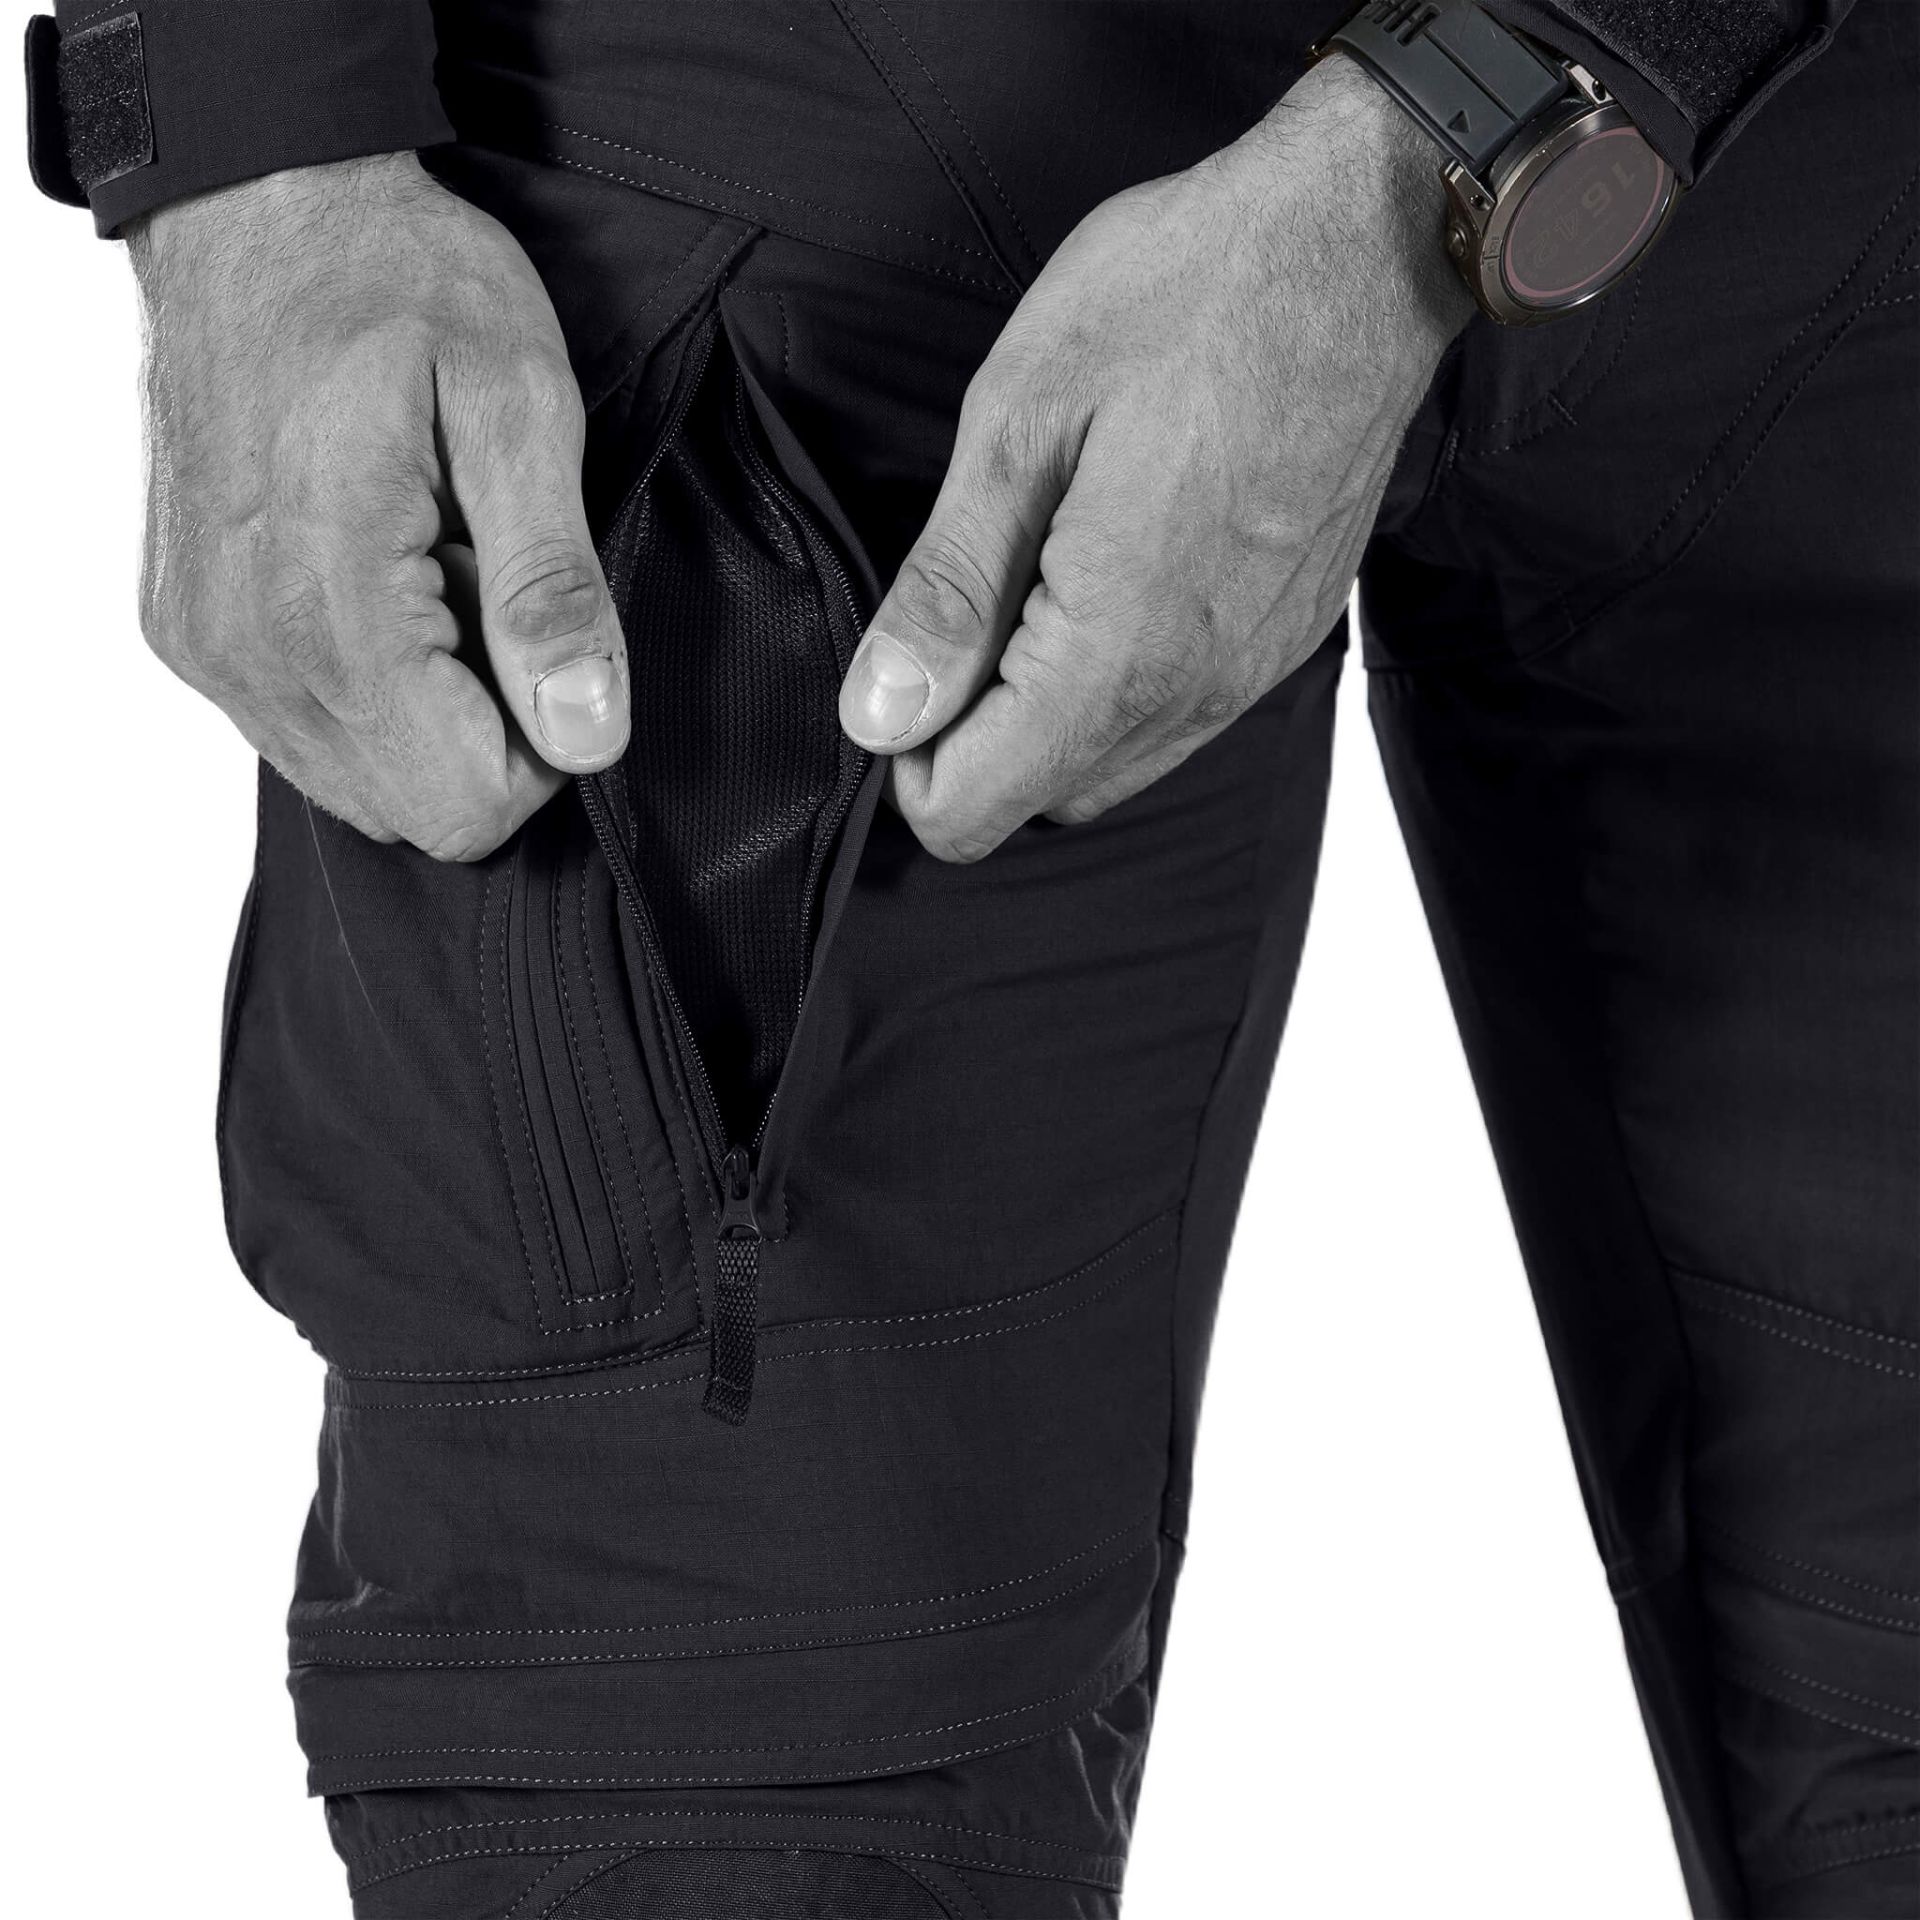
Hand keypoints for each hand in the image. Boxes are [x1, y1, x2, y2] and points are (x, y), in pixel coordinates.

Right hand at [131, 153, 627, 859]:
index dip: (544, 750)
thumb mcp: (518, 409)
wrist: (258, 203)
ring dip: (426, 704)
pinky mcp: (188, 632)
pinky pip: (306, 731)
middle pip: (412, 808)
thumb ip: (552, 589)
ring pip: (359, 781)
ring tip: (434, 565)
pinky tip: (380, 570)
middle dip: (485, 725)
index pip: (462, 805)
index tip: (552, 643)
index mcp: (327, 604)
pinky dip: (366, 681)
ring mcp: (204, 647)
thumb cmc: (398, 281)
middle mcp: (243, 650)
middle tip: (488, 583)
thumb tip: (588, 734)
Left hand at [837, 56, 1471, 860]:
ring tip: (1037, 569)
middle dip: (970, 735)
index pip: (969, 809)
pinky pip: (1172, 719)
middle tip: (966, 593)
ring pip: (1106, 768)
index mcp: (1112, 654)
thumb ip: (947, 592)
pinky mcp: (1282, 641)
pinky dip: (1114, 684)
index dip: (904, 752)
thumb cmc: (1190, 298)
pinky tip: (1108, 570)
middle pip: (1035, 802)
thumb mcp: (1021, 423)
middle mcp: (1191, 693)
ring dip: (1042, 711)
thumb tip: (878, 716)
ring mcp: (1249, 674)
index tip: (909, 652)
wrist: (1365, 242)